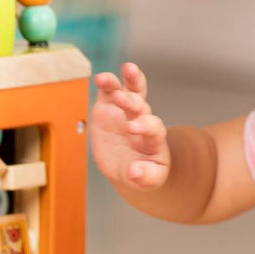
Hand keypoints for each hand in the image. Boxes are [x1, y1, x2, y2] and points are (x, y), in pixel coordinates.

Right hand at [91, 62, 170, 190]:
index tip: (132, 129)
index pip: (154, 128)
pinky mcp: (108, 107)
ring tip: (119, 72)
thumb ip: (145, 177)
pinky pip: (109, 91)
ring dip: (128, 80)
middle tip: (122, 99)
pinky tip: (100, 77)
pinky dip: (107, 82)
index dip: (144, 125)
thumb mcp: (148, 181)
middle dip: (132, 101)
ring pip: (131, 90)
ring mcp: (125, 111)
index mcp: (153, 139)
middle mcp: (142, 120)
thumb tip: (135, 172)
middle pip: (141, 106)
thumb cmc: (141, 173)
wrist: (127, 165)